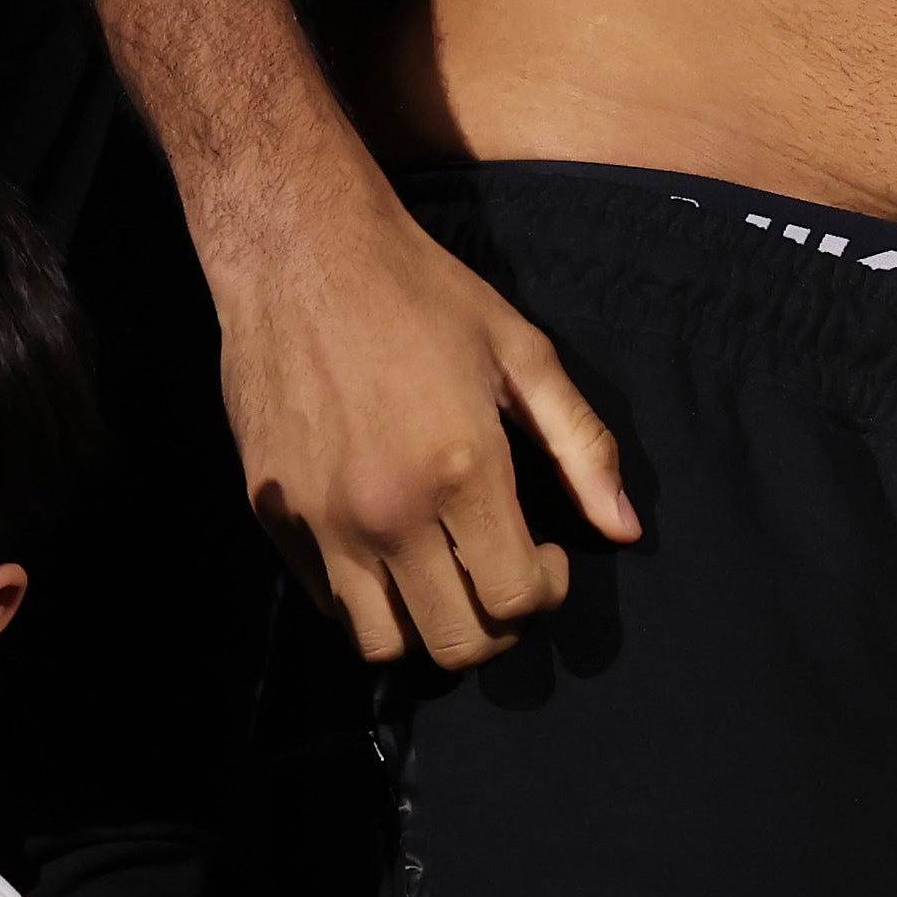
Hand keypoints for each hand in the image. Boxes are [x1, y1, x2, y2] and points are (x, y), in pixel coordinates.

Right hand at [203, 189, 637, 669]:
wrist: (302, 252)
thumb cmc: (422, 293)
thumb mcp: (522, 352)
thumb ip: (582, 446)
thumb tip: (625, 528)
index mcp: (460, 470)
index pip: (515, 599)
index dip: (546, 591)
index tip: (547, 552)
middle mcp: (386, 514)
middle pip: (455, 643)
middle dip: (498, 623)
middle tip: (505, 571)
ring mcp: (320, 523)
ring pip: (382, 644)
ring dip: (428, 625)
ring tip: (447, 571)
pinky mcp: (271, 517)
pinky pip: (328, 602)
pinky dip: (366, 596)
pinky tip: (391, 543)